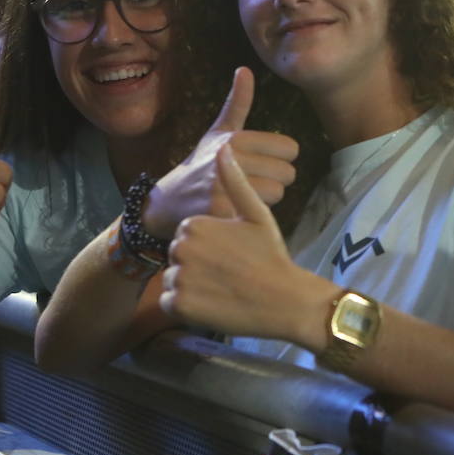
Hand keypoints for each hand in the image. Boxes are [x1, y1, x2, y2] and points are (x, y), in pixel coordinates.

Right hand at [142, 67, 297, 238]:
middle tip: (253, 183)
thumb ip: (237, 103)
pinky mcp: (221, 208)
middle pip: (287, 173)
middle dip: (275, 181)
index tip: (262, 163)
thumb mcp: (218, 132)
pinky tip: (238, 210)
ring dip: (266, 199)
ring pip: (277, 193)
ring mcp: (224, 183)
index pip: (290, 148)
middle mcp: (230, 157)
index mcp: (236, 137)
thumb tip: (245, 68)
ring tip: (244, 196)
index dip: (280, 159)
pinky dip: (254, 213)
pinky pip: (261, 210)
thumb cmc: (201, 163)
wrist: (168, 201)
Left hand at [160, 145, 327, 341]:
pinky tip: (211, 304)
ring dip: (190, 287)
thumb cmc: (271, 255)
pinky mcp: (179, 305)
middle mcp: (181, 249)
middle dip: (196, 266)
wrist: (284, 300)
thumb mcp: (256, 214)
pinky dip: (185, 307)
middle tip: (227, 274)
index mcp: (195, 225)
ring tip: (221, 289)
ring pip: (172, 280)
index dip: (209, 247)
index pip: (186, 236)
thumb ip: (235, 182)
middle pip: (177, 258)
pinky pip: (169, 303)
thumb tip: (224, 147)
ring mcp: (179, 278)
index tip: (230, 256)